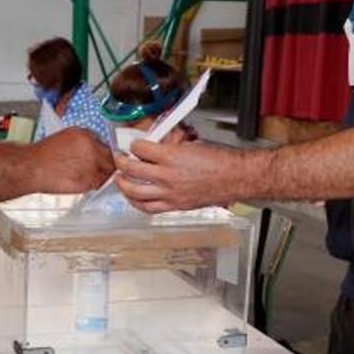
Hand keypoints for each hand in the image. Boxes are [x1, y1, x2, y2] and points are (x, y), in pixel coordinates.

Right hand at [29, 128, 113, 192]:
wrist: (31, 167)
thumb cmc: (42, 155)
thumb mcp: (64, 138)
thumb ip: (82, 143)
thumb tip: (91, 151)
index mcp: (86, 134)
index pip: (105, 144)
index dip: (101, 153)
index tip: (97, 159)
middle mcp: (92, 148)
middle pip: (110, 158)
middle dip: (104, 165)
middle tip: (95, 170)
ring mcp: (93, 164)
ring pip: (107, 172)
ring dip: (101, 176)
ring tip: (86, 178)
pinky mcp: (89, 180)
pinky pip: (100, 184)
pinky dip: (94, 185)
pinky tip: (83, 184)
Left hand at [114, 139, 253, 211]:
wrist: (234, 178)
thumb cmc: (219, 161)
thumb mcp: (192, 145)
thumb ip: (172, 146)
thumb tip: (159, 145)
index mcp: (171, 156)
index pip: (141, 148)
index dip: (134, 145)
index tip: (132, 145)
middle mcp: (167, 176)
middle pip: (132, 169)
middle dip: (121, 162)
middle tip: (119, 159)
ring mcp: (169, 193)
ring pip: (135, 192)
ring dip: (123, 184)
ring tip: (119, 179)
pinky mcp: (174, 205)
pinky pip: (148, 208)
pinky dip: (136, 203)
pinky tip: (133, 198)